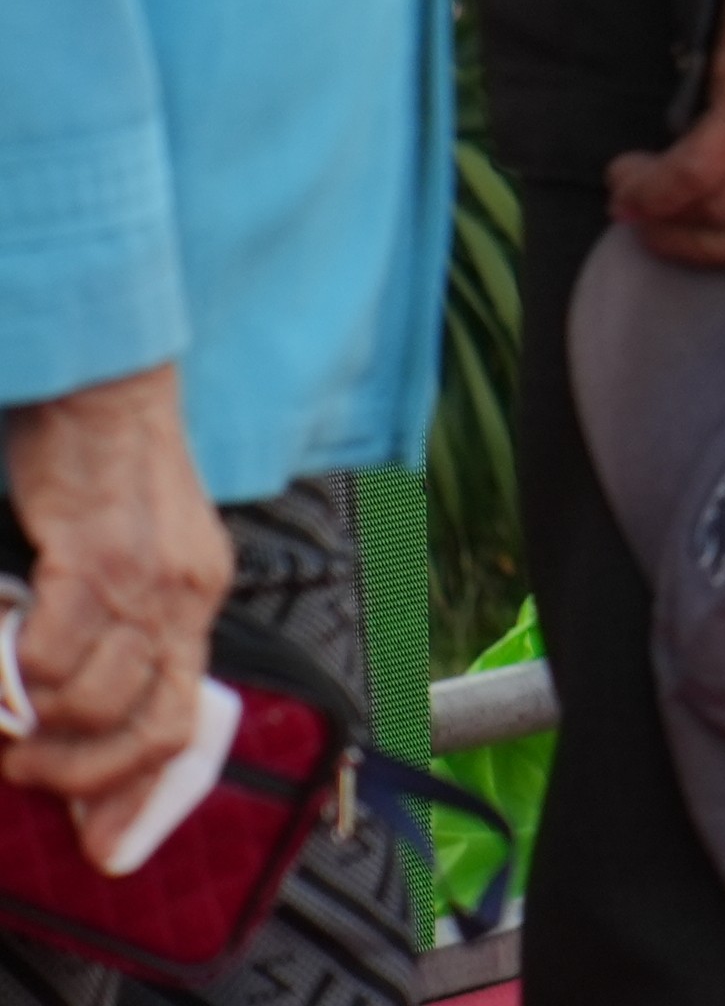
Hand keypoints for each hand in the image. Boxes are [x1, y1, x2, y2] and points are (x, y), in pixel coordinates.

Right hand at [0, 364, 220, 825]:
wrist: (108, 388)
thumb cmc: (106, 473)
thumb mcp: (131, 558)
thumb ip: (118, 633)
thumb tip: (77, 719)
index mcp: (198, 600)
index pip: (185, 723)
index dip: (139, 791)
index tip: (99, 842)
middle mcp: (186, 594)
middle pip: (148, 726)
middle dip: (79, 773)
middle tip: (23, 770)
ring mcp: (147, 574)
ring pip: (96, 695)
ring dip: (43, 722)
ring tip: (8, 718)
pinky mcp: (98, 550)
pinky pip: (59, 645)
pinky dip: (25, 670)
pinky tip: (7, 660)